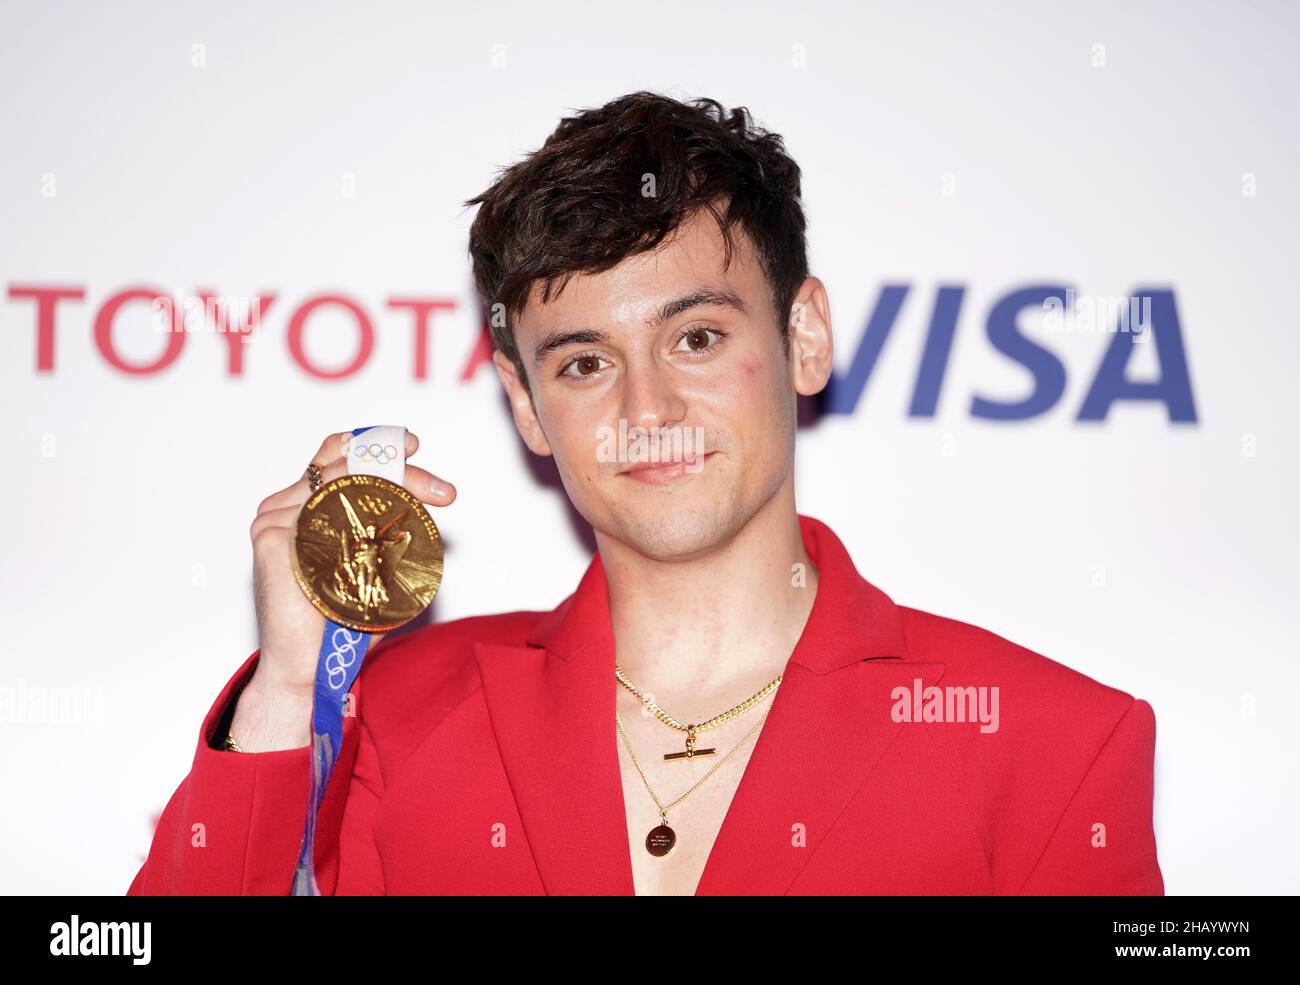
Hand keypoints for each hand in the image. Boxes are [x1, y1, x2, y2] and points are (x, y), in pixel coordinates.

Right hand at [247, 429, 455, 698]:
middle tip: (441, 488)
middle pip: (343, 465)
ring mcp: (274, 521)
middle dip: (400, 468)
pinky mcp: (273, 540)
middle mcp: (281, 508)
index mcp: (299, 507)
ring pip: (340, 482)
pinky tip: (394, 526)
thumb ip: (385, 535)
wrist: (307, 668)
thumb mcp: (371, 567)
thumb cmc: (339, 620)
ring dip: (394, 486)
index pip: (336, 459)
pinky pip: (325, 513)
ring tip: (431, 498)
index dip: (372, 444)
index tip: (412, 446)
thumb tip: (427, 511)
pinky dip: (366, 515)